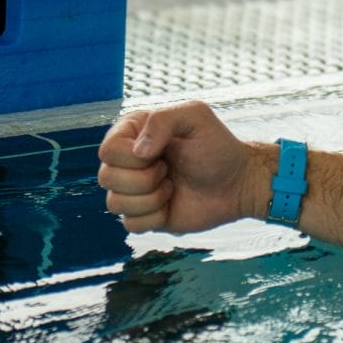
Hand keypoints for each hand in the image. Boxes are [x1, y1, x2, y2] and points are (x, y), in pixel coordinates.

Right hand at [98, 99, 270, 234]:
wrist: (236, 183)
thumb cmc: (217, 146)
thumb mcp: (195, 117)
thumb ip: (162, 121)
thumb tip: (137, 152)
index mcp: (132, 133)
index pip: (107, 150)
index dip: (131, 157)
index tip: (161, 153)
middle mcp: (128, 161)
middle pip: (106, 177)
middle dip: (143, 179)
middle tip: (169, 170)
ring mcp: (134, 190)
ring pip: (113, 204)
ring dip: (150, 199)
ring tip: (172, 186)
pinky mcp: (144, 215)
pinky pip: (130, 226)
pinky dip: (154, 218)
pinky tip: (170, 205)